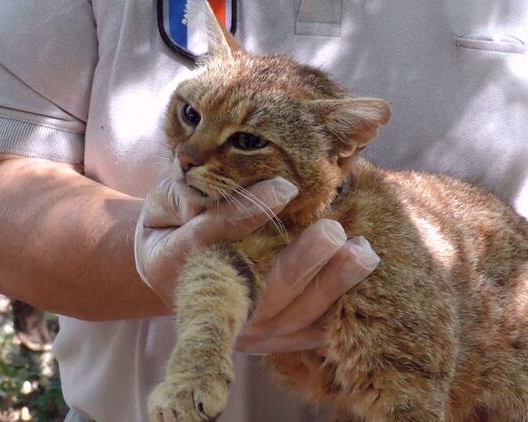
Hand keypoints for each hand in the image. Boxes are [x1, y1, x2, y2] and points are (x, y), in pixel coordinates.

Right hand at [134, 175, 379, 353]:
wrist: (169, 273)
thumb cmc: (172, 225)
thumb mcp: (165, 201)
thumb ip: (188, 192)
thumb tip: (224, 177)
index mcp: (172, 263)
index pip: (212, 236)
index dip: (248, 211)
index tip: (286, 187)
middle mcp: (211, 302)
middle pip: (260, 287)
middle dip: (302, 261)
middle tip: (333, 231)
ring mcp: (240, 328)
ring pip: (292, 314)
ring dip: (330, 285)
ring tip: (363, 253)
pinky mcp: (266, 340)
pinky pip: (305, 334)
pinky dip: (334, 313)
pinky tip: (361, 283)